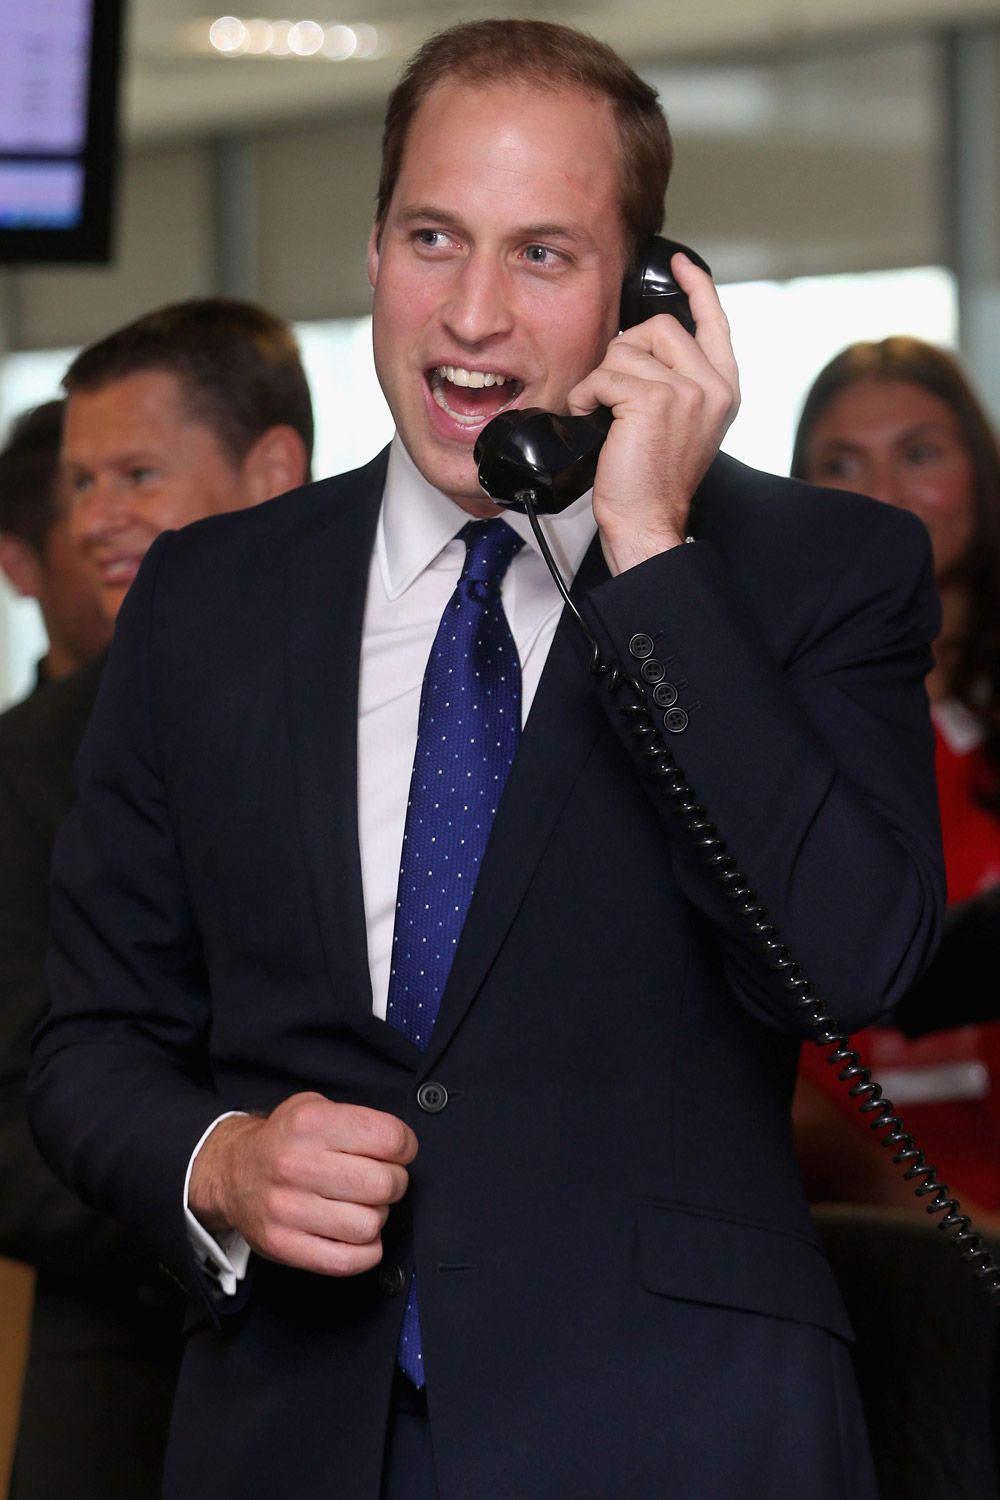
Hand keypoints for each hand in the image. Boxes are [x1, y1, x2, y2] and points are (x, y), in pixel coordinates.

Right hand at [188, 1092, 417, 1276]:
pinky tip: (358, 1235)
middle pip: (384, 1184)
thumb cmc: (284, 1140)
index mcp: (311, 1123)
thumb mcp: (314, 1106)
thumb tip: (402, 1147)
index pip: (389, 1138)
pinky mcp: (283, 1245)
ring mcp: (287, 1208)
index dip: (405, 1146)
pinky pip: (347, 1261)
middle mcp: (297, 1164)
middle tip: (382, 1180)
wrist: (231, 1172)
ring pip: (369, 1225)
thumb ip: (358, 1120)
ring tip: (362, 1205)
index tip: (400, 1151)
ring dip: (377, 1217)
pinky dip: (365, 1251)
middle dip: (395, 1182)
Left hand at [568, 252, 739, 575]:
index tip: (679, 264)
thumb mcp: (681, 425)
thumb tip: (641, 346)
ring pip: (626, 350)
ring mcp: (688, 391)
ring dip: (601, 380)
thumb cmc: (654, 481)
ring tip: (603, 414)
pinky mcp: (655, 400)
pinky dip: (586, 396)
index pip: (715, 321)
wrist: (649, 522)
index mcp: (724, 389)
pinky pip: (605, 375)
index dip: (696, 287)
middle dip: (625, 354)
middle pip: (659, 327)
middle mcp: (714, 386)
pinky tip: (592, 419)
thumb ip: (677, 382)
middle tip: (614, 395)